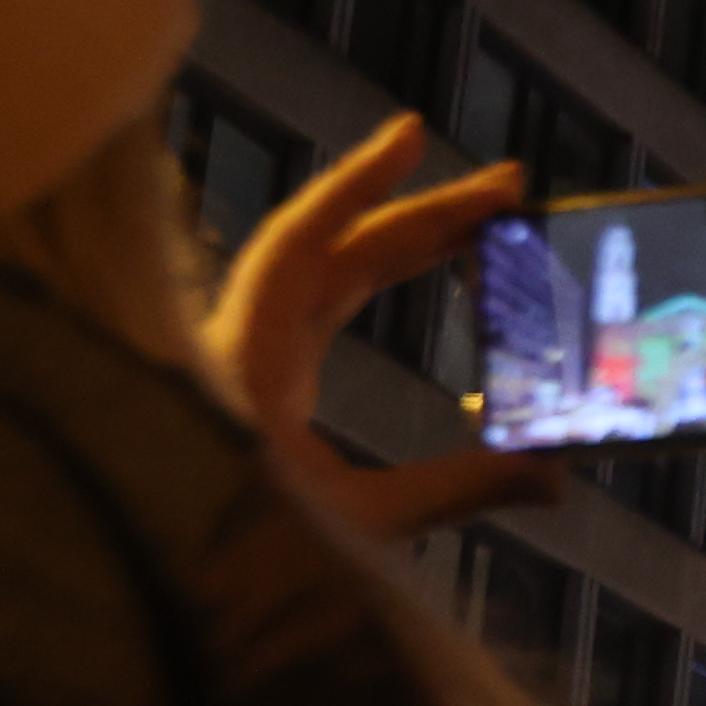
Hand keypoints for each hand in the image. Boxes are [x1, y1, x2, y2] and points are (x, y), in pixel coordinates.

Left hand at [198, 114, 557, 544]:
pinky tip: (416, 268)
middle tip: (510, 196)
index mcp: (247, 362)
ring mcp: (246, 354)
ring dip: (405, 240)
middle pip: (336, 249)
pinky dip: (368, 273)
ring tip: (484, 225)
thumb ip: (455, 492)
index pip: (302, 244)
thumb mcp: (355, 527)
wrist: (152, 573)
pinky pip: (317, 302)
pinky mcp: (253, 377)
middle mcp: (242, 341)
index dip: (358, 185)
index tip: (411, 132)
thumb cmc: (229, 551)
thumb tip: (553, 477)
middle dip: (425, 215)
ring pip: (329, 271)